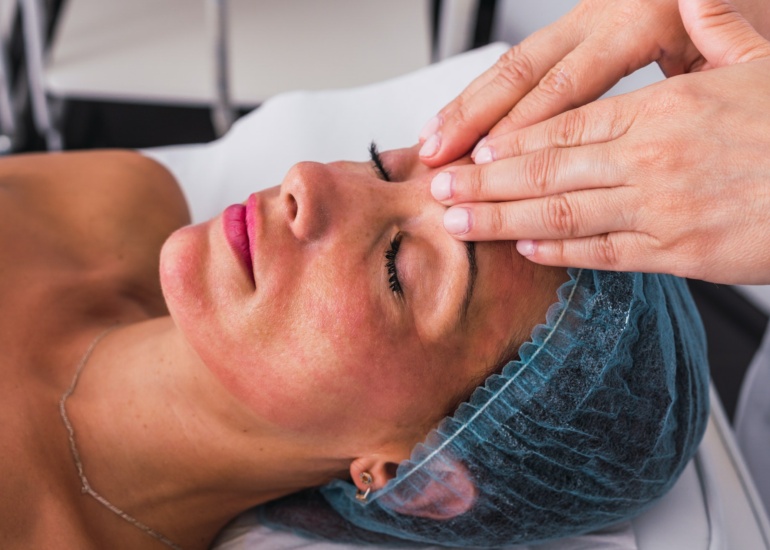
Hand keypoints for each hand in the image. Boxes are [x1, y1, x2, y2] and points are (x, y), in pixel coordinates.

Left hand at [430, 0, 769, 283]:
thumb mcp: (767, 63)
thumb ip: (722, 29)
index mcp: (667, 109)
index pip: (567, 121)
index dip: (511, 137)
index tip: (471, 149)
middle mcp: (653, 159)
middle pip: (548, 169)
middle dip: (485, 182)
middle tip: (439, 192)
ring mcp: (661, 209)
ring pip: (563, 214)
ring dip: (503, 219)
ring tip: (459, 223)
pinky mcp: (679, 253)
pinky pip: (605, 254)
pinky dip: (561, 253)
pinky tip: (526, 250)